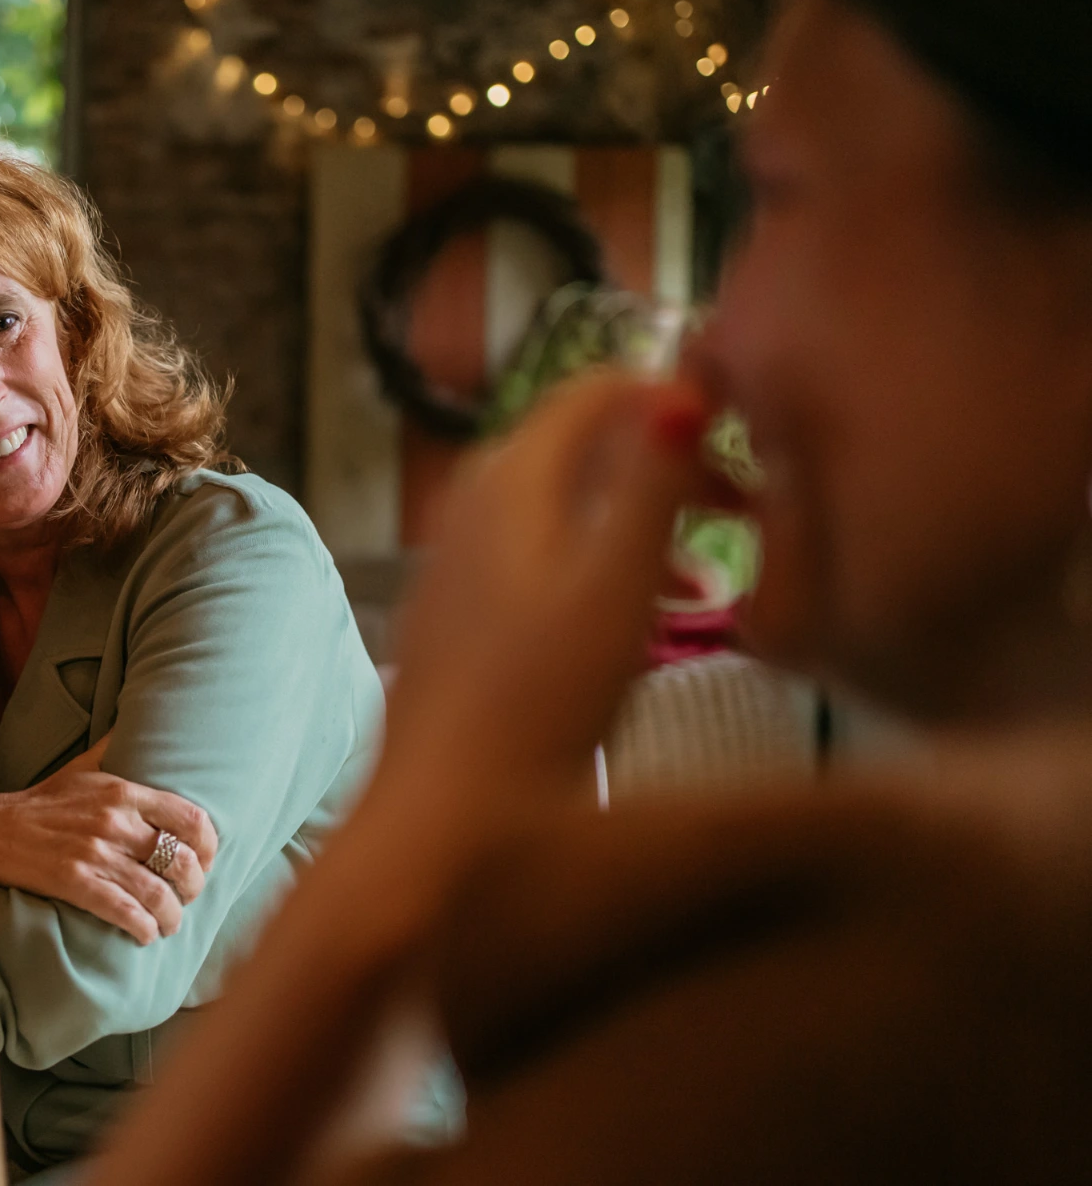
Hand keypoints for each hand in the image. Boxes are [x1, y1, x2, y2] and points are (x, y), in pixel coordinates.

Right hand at [0, 737, 220, 946]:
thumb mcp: (83, 767)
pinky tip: (145, 934)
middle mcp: (115, 821)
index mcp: (123, 791)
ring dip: (171, 916)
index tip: (206, 862)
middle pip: (181, 861)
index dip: (209, 848)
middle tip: (187, 897)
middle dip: (193, 888)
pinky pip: (125, 912)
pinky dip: (142, 928)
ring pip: (157, 894)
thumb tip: (135, 720)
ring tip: (169, 923)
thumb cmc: (43, 802)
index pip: (191, 819)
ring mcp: (95, 853)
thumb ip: (114, 747)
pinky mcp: (75, 883)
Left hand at [379, 372, 712, 817]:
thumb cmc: (542, 701)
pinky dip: (597, 565)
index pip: (596, 389)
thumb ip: (654, 479)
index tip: (748, 441)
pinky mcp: (455, 613)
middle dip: (666, 464)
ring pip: (565, 505)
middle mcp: (472, 500)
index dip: (676, 399)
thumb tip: (686, 379)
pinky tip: (637, 623)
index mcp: (511, 477)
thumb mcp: (620, 584)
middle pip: (582, 445)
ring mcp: (455, 558)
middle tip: (746, 512)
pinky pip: (539, 557)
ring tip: (708, 581)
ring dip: (639, 522)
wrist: (445, 815)